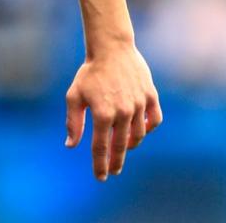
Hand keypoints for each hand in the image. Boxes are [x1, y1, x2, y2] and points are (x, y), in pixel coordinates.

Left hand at [64, 44, 162, 180]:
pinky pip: (154, 120)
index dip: (100, 164)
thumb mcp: (74, 96)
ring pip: (138, 135)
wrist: (111, 49)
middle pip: (121, 146)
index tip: (101, 177)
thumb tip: (71, 146)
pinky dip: (148, 129)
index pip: (101, 147)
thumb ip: (73, 122)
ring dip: (131, 145)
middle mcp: (122, 112)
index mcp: (102, 113)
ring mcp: (139, 105)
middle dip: (116, 162)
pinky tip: (139, 130)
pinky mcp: (151, 97)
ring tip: (123, 148)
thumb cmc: (89, 73)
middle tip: (113, 171)